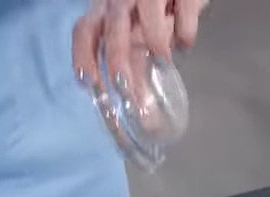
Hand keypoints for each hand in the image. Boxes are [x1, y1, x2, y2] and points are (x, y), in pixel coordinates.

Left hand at [73, 0, 205, 96]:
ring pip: (146, 9)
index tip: (88, 82)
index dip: (83, 55)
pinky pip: (183, 7)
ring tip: (163, 63)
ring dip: (154, 38)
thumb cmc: (160, 14)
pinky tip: (186, 44)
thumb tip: (140, 113)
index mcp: (106, 9)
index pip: (85, 29)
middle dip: (116, 57)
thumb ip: (136, 66)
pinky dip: (185, 30)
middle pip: (113, 23)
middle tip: (125, 87)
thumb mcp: (141, 37)